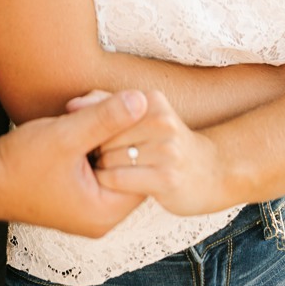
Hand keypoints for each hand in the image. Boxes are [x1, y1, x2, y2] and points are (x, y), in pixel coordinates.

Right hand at [0, 89, 149, 237]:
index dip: (134, 136)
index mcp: (106, 212)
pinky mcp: (75, 198)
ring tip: (79, 116)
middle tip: (94, 110)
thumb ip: (106, 118)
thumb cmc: (19, 162)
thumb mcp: (66, 135)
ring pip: (111, 164)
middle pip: (127, 167)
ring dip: (100, 137)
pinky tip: (73, 128)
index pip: (143, 171)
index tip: (119, 110)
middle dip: (115, 134)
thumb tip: (141, 101)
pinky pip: (95, 169)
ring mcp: (88, 209)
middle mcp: (101, 217)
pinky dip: (89, 147)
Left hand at [90, 89, 228, 215]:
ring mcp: (166, 151)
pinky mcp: (166, 179)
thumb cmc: (165, 143)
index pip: (101, 110)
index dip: (91, 127)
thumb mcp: (141, 116)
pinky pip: (116, 179)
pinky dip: (110, 182)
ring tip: (113, 169)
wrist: (214, 173)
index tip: (93, 138)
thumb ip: (105, 104)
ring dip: (102, 167)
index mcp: (152, 101)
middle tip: (102, 157)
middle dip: (96, 148)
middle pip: (101, 135)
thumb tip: (70, 105)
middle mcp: (161, 122)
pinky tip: (119, 184)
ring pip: (106, 158)